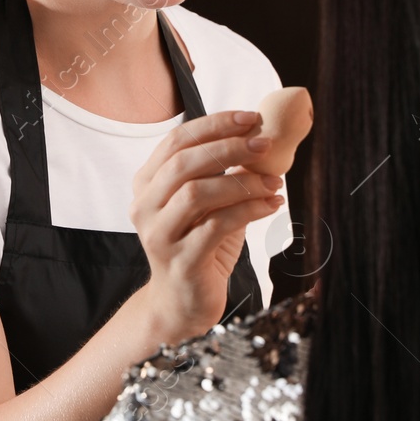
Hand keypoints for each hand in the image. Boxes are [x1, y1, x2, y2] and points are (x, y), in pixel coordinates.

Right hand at [129, 109, 284, 342]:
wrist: (182, 302)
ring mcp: (159, 235)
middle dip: (229, 147)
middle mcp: (145, 206)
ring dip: (242, 182)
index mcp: (147, 183)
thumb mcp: (208, 203)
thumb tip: (259, 135)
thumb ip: (222, 172)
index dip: (214, 125)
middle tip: (265, 143)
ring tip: (274, 182)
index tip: (251, 118)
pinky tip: (272, 205)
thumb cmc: (199, 245)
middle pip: (184, 163)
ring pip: (197, 193)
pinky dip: (249, 210)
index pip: (176, 141)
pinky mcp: (181, 261)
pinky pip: (216, 226)